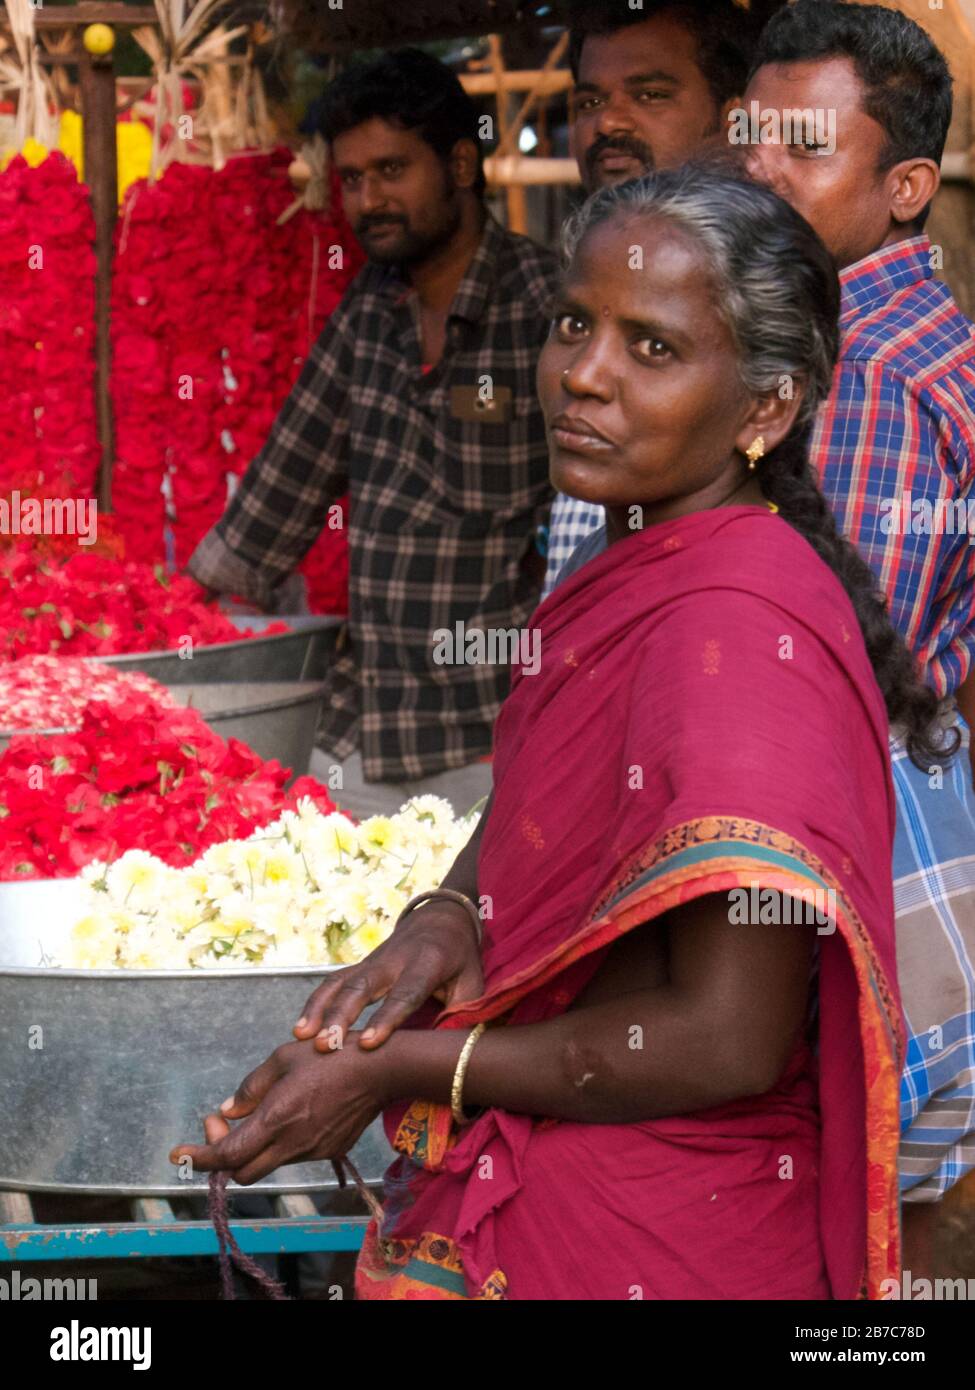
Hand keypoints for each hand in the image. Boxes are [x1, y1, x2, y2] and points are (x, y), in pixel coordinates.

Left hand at [169, 1035, 384, 1185]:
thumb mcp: (283, 1058)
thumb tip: (227, 1111)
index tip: (178, 1153)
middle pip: (242, 1171)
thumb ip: (251, 1088)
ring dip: (253, 1146)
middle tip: (221, 1125)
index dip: (198, 1157)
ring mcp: (312, 1151)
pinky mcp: (329, 1151)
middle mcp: (292, 1143)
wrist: (381, 1070)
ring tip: (260, 1111)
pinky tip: (293, 1114)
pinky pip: (293, 1155)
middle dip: (223, 1155)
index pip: (226, 1155)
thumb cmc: (331, 1054)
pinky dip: (280, 1142)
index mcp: (276, 1119)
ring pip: (268, 1162)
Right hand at [294, 900, 483, 1051]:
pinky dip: (315, 1003)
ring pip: (341, 982)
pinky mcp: (359, 966)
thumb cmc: (460, 958)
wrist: (441, 919)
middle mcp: (394, 960)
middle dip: (341, 1015)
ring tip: (302, 1037)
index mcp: (428, 963)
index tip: (369, 1043)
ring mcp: (373, 961)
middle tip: (325, 1046)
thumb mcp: (474, 981)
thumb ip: (464, 1013)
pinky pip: (333, 982)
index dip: (387, 1018)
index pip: (406, 993)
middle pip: (363, 987)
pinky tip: (302, 1028)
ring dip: (320, 1008)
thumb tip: (452, 1053)